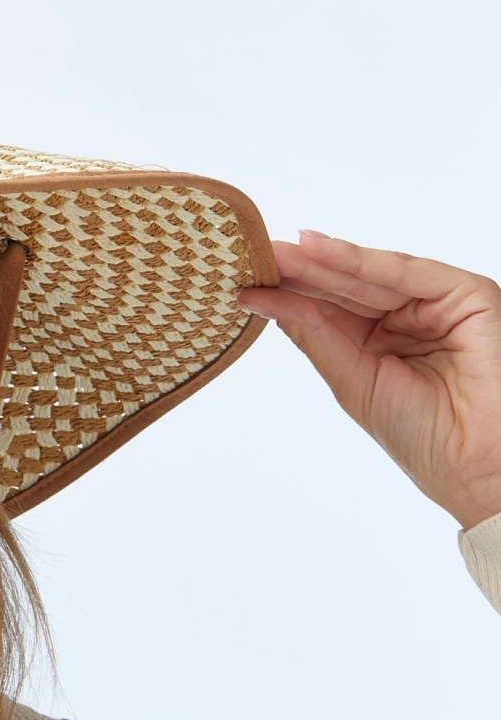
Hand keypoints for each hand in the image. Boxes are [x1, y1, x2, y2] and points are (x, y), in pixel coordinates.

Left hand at [239, 231, 500, 531]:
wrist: (479, 467)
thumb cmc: (425, 437)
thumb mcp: (351, 379)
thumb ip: (314, 335)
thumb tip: (266, 299)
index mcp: (382, 339)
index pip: (329, 307)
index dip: (287, 291)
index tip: (242, 279)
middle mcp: (410, 316)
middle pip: (344, 286)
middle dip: (297, 271)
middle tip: (250, 254)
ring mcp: (438, 303)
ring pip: (369, 274)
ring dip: (320, 262)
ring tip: (275, 252)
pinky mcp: (468, 295)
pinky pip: (406, 271)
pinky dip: (361, 260)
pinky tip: (318, 252)